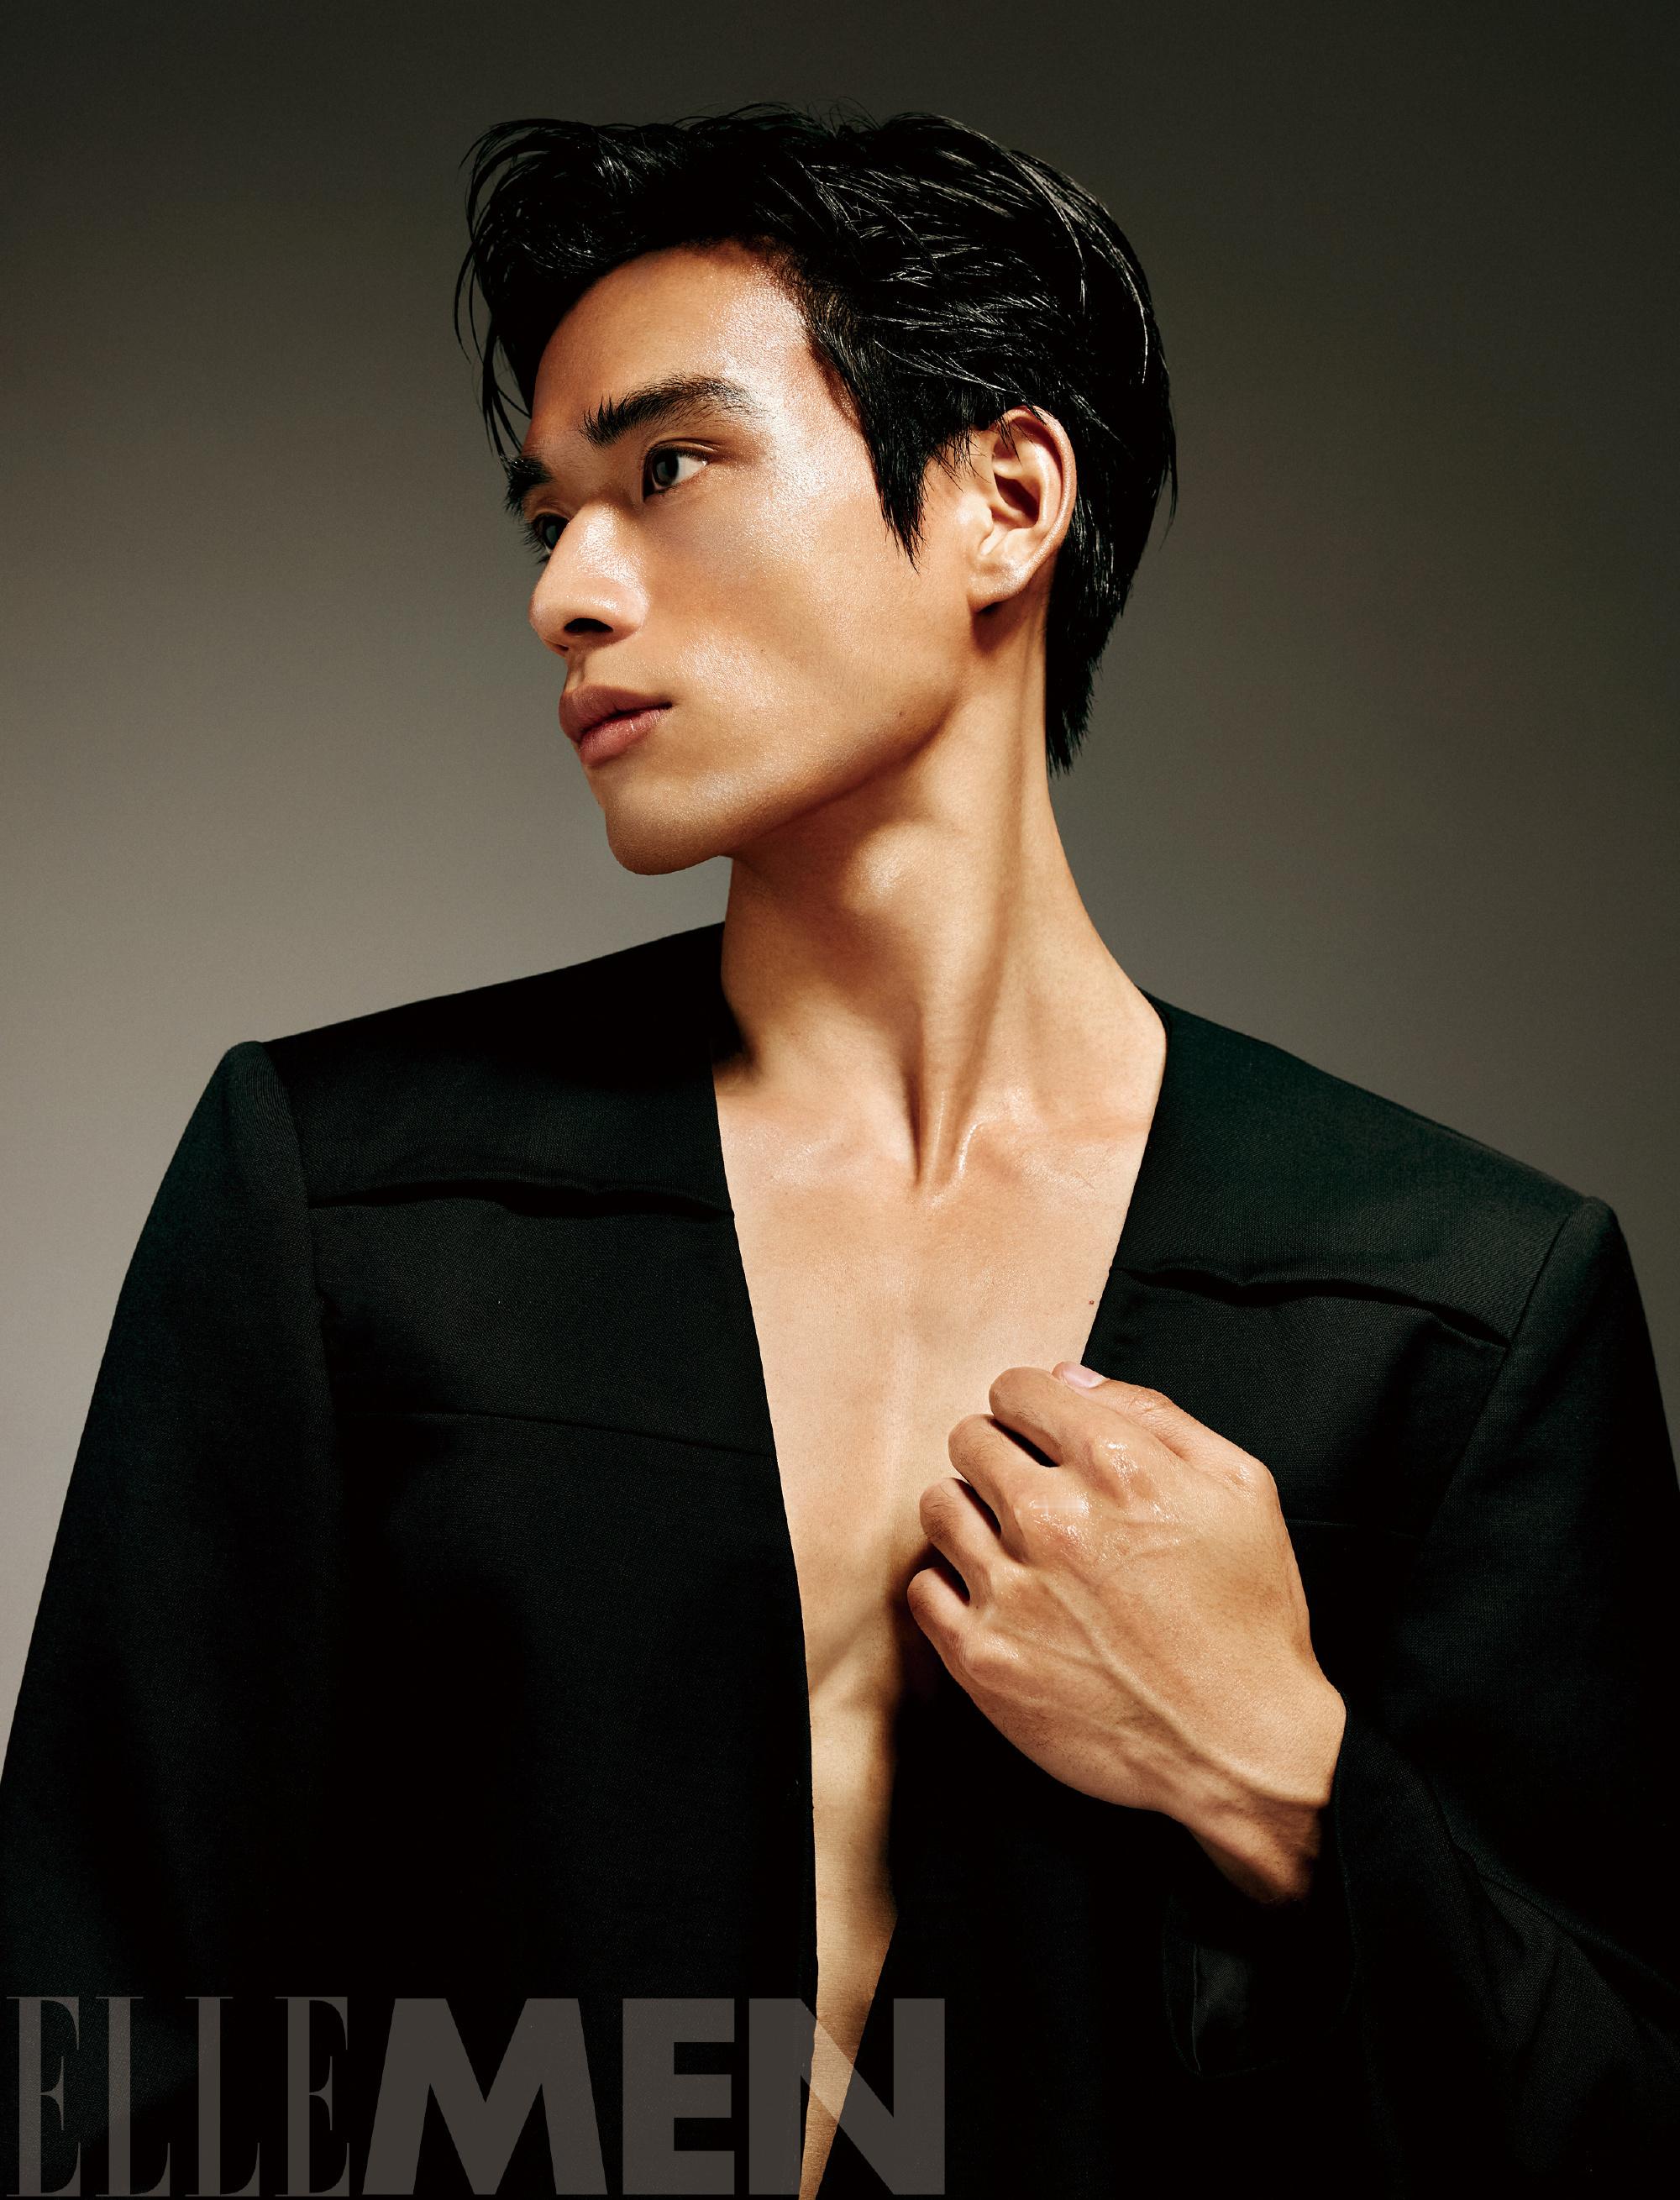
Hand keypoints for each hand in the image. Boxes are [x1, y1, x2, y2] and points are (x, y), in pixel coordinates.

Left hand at [906, 1363, 1347, 1903]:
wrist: (1242, 1747)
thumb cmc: (1248, 1616)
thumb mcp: (1240, 1488)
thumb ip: (1154, 1414)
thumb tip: (1071, 1378)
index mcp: (1117, 1466)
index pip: (1017, 1389)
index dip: (1029, 1406)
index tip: (1040, 1434)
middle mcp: (1053, 1519)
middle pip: (969, 1439)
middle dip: (998, 1454)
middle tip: (1029, 1491)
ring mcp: (1011, 1590)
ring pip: (937, 1506)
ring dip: (969, 1514)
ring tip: (1011, 1544)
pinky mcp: (983, 1657)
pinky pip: (923, 1587)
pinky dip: (952, 1585)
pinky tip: (996, 1597)